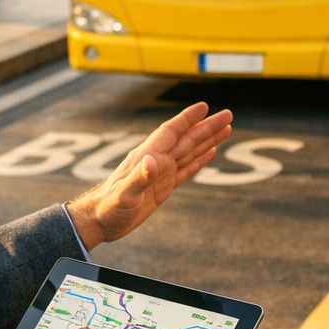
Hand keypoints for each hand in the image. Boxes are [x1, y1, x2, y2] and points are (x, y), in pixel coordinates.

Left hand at [67, 102, 231, 246]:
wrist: (100, 221)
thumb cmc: (108, 207)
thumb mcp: (124, 195)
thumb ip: (139, 178)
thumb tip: (152, 161)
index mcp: (148, 156)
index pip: (171, 132)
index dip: (188, 119)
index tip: (205, 107)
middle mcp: (156, 161)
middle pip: (187, 139)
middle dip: (207, 127)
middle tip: (229, 115)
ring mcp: (161, 173)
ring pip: (190, 152)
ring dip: (208, 140)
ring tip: (226, 129)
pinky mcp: (163, 187)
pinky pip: (186, 169)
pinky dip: (200, 160)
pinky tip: (210, 152)